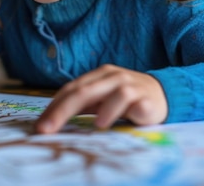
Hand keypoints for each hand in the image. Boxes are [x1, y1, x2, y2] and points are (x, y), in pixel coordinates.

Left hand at [35, 64, 167, 133]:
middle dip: (60, 110)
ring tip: (71, 125)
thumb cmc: (127, 101)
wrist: (164, 96)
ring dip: (87, 107)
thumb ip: (83, 106)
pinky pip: (126, 99)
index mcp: (98, 76)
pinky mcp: (144, 96)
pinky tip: (102, 123)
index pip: (71, 89)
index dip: (53, 106)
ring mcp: (128, 84)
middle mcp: (111, 76)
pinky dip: (112, 110)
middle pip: (81, 90)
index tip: (39, 125)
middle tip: (45, 128)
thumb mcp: (102, 101)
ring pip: (104, 91)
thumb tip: (54, 120)